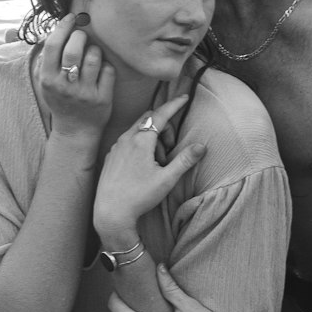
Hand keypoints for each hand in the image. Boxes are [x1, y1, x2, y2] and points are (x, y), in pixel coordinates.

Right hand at [39, 14, 114, 143]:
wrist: (75, 130)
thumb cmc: (60, 100)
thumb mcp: (45, 82)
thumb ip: (46, 59)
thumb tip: (54, 30)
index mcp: (47, 79)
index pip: (53, 45)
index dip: (62, 27)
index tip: (70, 18)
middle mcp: (65, 86)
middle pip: (74, 49)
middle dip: (80, 36)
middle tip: (82, 36)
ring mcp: (85, 93)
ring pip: (94, 57)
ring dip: (95, 49)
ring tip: (92, 52)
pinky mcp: (102, 99)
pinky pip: (108, 71)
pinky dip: (106, 65)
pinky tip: (101, 69)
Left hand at [94, 97, 206, 236]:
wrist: (111, 213)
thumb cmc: (139, 196)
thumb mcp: (167, 179)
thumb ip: (185, 160)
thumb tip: (201, 146)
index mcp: (141, 140)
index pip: (161, 114)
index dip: (174, 105)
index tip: (185, 98)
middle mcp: (126, 139)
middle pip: (149, 120)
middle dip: (164, 127)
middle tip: (171, 149)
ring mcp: (116, 147)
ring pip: (137, 131)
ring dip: (152, 139)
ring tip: (158, 163)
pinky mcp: (110, 157)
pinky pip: (127, 142)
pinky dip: (139, 146)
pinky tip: (143, 166)